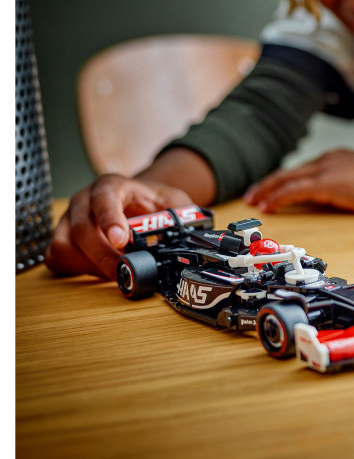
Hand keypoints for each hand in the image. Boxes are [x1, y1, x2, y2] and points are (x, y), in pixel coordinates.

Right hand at [45, 174, 192, 279]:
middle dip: (105, 256)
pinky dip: (77, 270)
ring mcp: (69, 219)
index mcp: (112, 186)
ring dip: (90, 266)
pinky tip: (101, 272)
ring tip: (116, 273)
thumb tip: (192, 239)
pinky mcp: (63, 238)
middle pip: (83, 229)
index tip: (121, 239)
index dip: (110, 218)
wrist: (140, 202)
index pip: (104, 197)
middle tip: (125, 272)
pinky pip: (57, 259)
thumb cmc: (155, 204)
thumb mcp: (175, 203)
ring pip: (64, 246)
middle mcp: (85, 200)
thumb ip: (183, 216)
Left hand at [243, 150, 353, 213]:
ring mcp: (326, 170)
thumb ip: (348, 185)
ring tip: (254, 203)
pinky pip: (294, 190)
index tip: (271, 189)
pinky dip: (278, 198)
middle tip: (251, 195)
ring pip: (286, 179)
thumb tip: (339, 196)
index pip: (303, 169)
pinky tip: (269, 206)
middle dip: (267, 184)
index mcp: (337, 158)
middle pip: (289, 171)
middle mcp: (327, 160)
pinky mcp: (328, 183)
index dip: (284, 180)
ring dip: (267, 191)